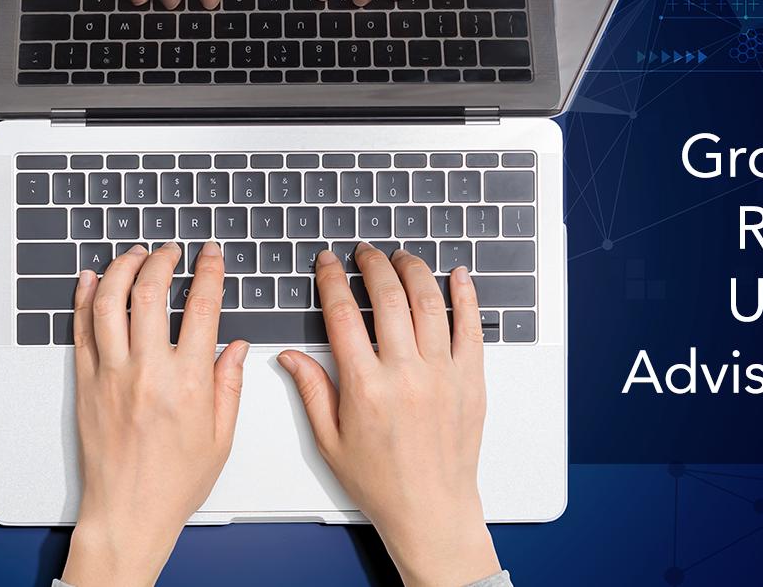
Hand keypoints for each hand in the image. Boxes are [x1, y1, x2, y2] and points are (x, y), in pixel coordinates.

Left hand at [61, 243, 249, 586]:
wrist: (127, 512)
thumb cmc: (174, 483)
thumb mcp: (220, 437)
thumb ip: (230, 385)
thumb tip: (236, 346)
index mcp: (189, 383)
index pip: (201, 308)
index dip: (209, 272)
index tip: (210, 255)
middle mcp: (147, 372)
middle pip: (150, 292)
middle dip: (162, 260)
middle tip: (171, 251)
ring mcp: (111, 375)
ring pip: (110, 302)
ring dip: (123, 269)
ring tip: (135, 255)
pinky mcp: (86, 383)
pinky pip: (81, 329)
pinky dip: (85, 297)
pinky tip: (93, 279)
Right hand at [277, 244, 500, 586]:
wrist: (431, 509)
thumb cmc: (380, 482)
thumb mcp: (330, 440)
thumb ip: (312, 390)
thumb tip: (290, 355)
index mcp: (365, 388)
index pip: (343, 315)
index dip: (332, 281)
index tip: (328, 263)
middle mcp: (406, 374)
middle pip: (388, 298)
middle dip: (372, 265)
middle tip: (364, 252)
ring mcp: (443, 374)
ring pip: (429, 303)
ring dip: (414, 271)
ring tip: (401, 258)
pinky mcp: (471, 380)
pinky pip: (471, 327)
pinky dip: (465, 296)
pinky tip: (457, 276)